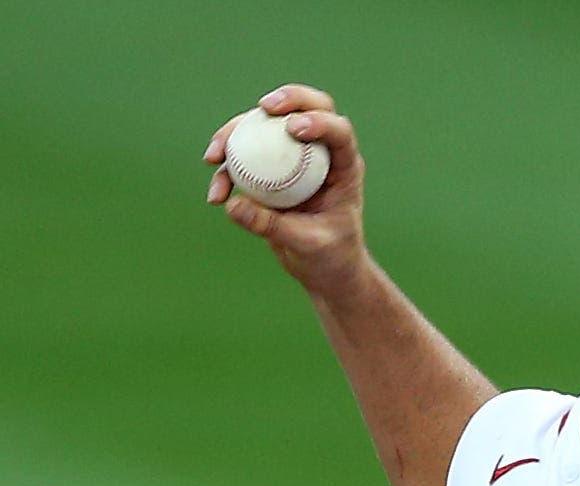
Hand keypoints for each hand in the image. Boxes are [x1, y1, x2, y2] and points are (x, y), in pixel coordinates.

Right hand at [204, 83, 367, 294]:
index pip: (339, 133)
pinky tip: (215, 194)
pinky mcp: (271, 170)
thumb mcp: (306, 244)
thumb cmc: (330, 257)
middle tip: (263, 106)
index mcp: (344, 169)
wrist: (324, 270)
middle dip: (287, 99)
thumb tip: (231, 204)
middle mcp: (321, 156)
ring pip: (267, 127)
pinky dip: (227, 170)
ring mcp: (295, 158)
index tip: (293, 128)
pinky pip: (244, 158)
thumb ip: (272, 225)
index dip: (319, 121)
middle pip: (308, 109)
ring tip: (214, 158)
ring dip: (236, 133)